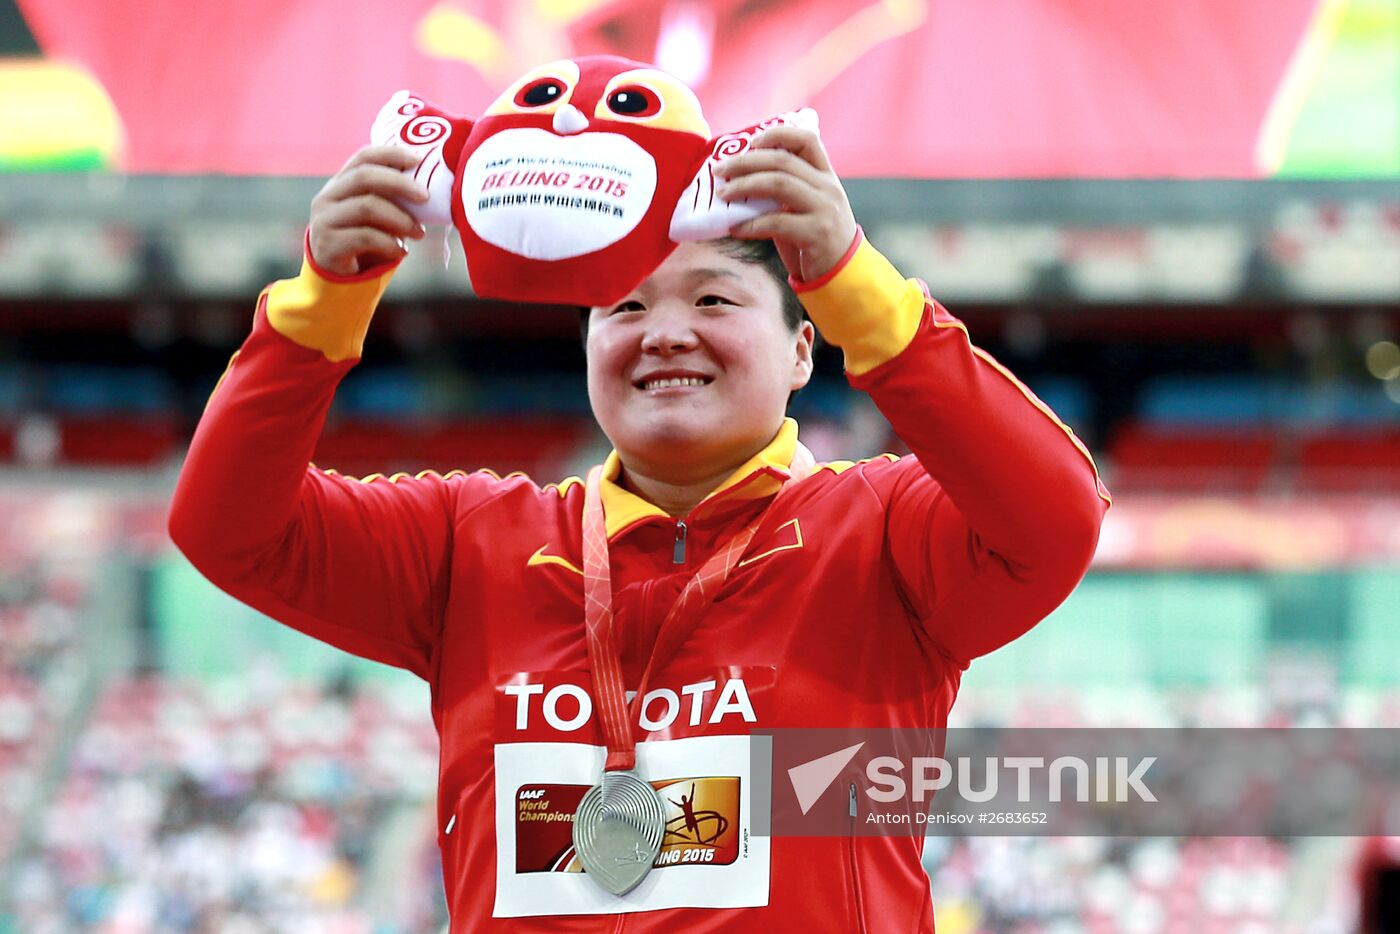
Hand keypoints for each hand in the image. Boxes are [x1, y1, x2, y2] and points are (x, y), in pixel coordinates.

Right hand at [308, 146, 430, 276]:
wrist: (339, 279)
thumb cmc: (365, 242)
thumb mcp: (379, 216)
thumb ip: (393, 199)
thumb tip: (429, 188)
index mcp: (341, 183)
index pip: (363, 157)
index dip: (391, 154)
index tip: (419, 159)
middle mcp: (328, 197)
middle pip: (364, 177)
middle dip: (400, 184)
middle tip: (426, 197)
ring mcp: (324, 220)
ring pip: (366, 207)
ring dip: (400, 219)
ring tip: (419, 233)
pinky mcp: (328, 245)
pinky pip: (365, 237)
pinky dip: (390, 243)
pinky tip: (402, 251)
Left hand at [713, 126, 858, 283]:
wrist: (842, 274)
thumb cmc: (814, 240)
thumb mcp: (806, 207)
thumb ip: (785, 190)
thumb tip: (738, 180)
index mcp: (826, 176)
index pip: (807, 139)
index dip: (777, 135)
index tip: (751, 142)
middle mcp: (828, 187)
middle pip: (782, 160)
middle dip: (746, 162)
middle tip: (719, 170)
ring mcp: (824, 209)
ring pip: (779, 184)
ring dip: (745, 186)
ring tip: (724, 195)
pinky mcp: (817, 234)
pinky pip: (777, 222)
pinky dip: (751, 224)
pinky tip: (735, 228)